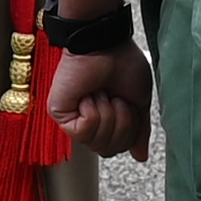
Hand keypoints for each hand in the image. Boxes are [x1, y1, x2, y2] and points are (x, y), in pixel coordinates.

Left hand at [45, 45, 153, 161]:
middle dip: (121, 124)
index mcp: (106, 119)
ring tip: (101, 91)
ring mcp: (72, 118)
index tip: (129, 104)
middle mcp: (88, 121)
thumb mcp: (139, 101)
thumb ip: (139, 131)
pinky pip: (82, 133)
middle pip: (108, 150)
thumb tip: (140, 156)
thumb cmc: (123, 63)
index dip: (130, 131)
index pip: (119, 148)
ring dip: (107, 114)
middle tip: (116, 98)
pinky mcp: (59, 114)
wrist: (106, 43)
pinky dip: (93, 112)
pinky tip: (88, 94)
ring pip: (96, 144)